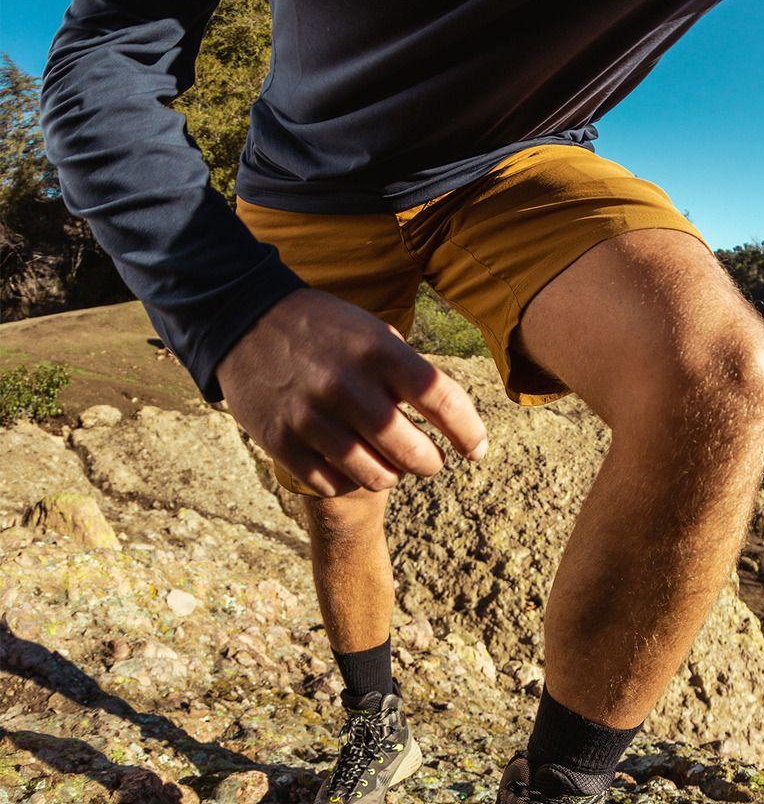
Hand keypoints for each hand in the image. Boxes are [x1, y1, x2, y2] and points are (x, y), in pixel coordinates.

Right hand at [215, 288, 487, 493]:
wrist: (245, 320)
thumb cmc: (325, 330)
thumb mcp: (371, 332)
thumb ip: (409, 370)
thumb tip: (455, 417)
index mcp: (377, 351)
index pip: (441, 398)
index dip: (468, 431)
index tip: (477, 449)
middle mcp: (346, 385)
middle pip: (412, 450)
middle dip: (430, 463)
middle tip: (431, 461)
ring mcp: (311, 416)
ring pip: (374, 475)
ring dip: (392, 475)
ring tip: (392, 465)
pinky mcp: (282, 440)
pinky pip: (332, 483)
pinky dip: (349, 481)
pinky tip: (351, 465)